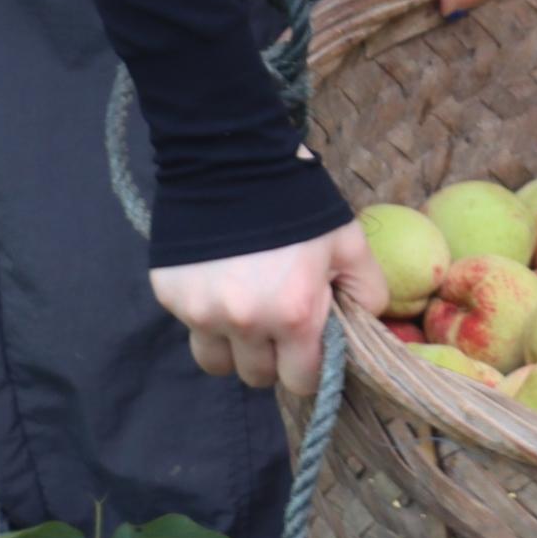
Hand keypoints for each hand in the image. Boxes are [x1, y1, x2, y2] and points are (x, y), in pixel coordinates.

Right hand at [150, 218, 383, 396]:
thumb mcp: (348, 242)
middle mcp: (244, 323)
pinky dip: (205, 314)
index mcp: (293, 315)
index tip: (307, 343)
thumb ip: (366, 291)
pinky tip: (218, 279)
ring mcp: (201, 312)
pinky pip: (191, 327)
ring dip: (233, 346)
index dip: (308, 366)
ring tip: (243, 308)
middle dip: (270, 356)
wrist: (231, 155)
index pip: (301, 382)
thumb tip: (364, 324)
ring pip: (217, 362)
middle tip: (275, 319)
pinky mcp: (170, 297)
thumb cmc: (298, 201)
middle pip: (257, 377)